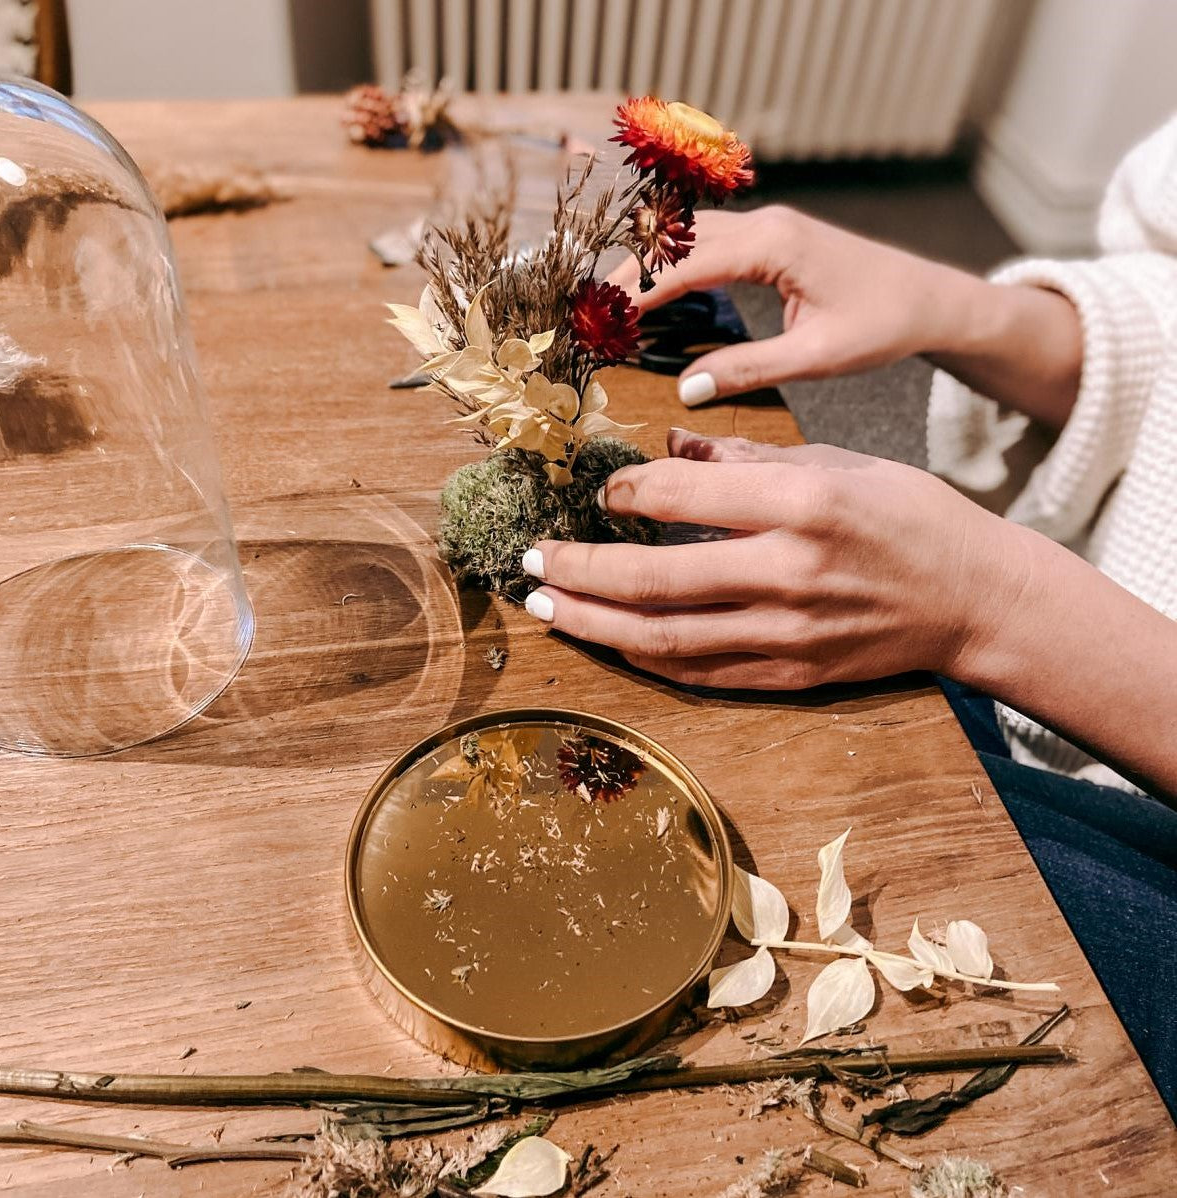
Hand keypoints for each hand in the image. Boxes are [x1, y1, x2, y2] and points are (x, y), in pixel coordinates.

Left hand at [520, 430, 1025, 689]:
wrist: (975, 598)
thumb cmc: (908, 516)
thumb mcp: (835, 461)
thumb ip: (743, 461)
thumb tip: (667, 450)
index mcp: (801, 502)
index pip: (678, 498)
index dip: (621, 495)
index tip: (598, 493)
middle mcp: (788, 572)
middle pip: (654, 580)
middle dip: (578, 572)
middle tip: (529, 563)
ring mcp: (788, 633)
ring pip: (664, 639)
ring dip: (594, 626)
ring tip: (545, 609)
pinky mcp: (792, 674)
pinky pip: (700, 674)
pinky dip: (646, 659)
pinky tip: (608, 643)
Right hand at [607, 206, 983, 406]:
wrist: (930, 300)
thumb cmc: (883, 325)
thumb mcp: (816, 358)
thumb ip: (748, 370)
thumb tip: (686, 390)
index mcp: (775, 246)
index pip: (686, 264)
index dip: (637, 293)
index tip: (600, 321)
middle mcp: (766, 225)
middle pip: (677, 240)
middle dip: (629, 274)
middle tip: (590, 314)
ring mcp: (769, 226)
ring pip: (689, 236)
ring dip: (648, 265)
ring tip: (609, 305)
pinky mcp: (772, 238)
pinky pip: (708, 243)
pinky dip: (674, 265)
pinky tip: (655, 295)